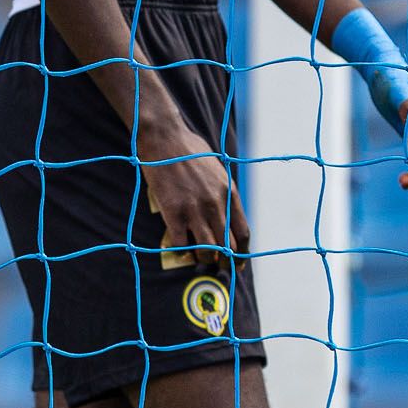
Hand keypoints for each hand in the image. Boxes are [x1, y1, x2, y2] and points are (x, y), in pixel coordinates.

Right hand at [137, 115, 249, 265]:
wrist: (165, 138)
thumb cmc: (189, 149)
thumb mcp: (217, 168)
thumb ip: (223, 190)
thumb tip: (225, 208)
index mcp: (229, 193)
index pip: (243, 233)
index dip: (242, 254)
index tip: (238, 263)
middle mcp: (216, 205)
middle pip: (226, 247)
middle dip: (224, 262)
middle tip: (218, 268)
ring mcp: (195, 210)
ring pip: (206, 251)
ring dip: (203, 260)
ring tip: (198, 261)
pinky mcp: (173, 212)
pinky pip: (181, 245)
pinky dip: (182, 252)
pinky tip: (180, 249)